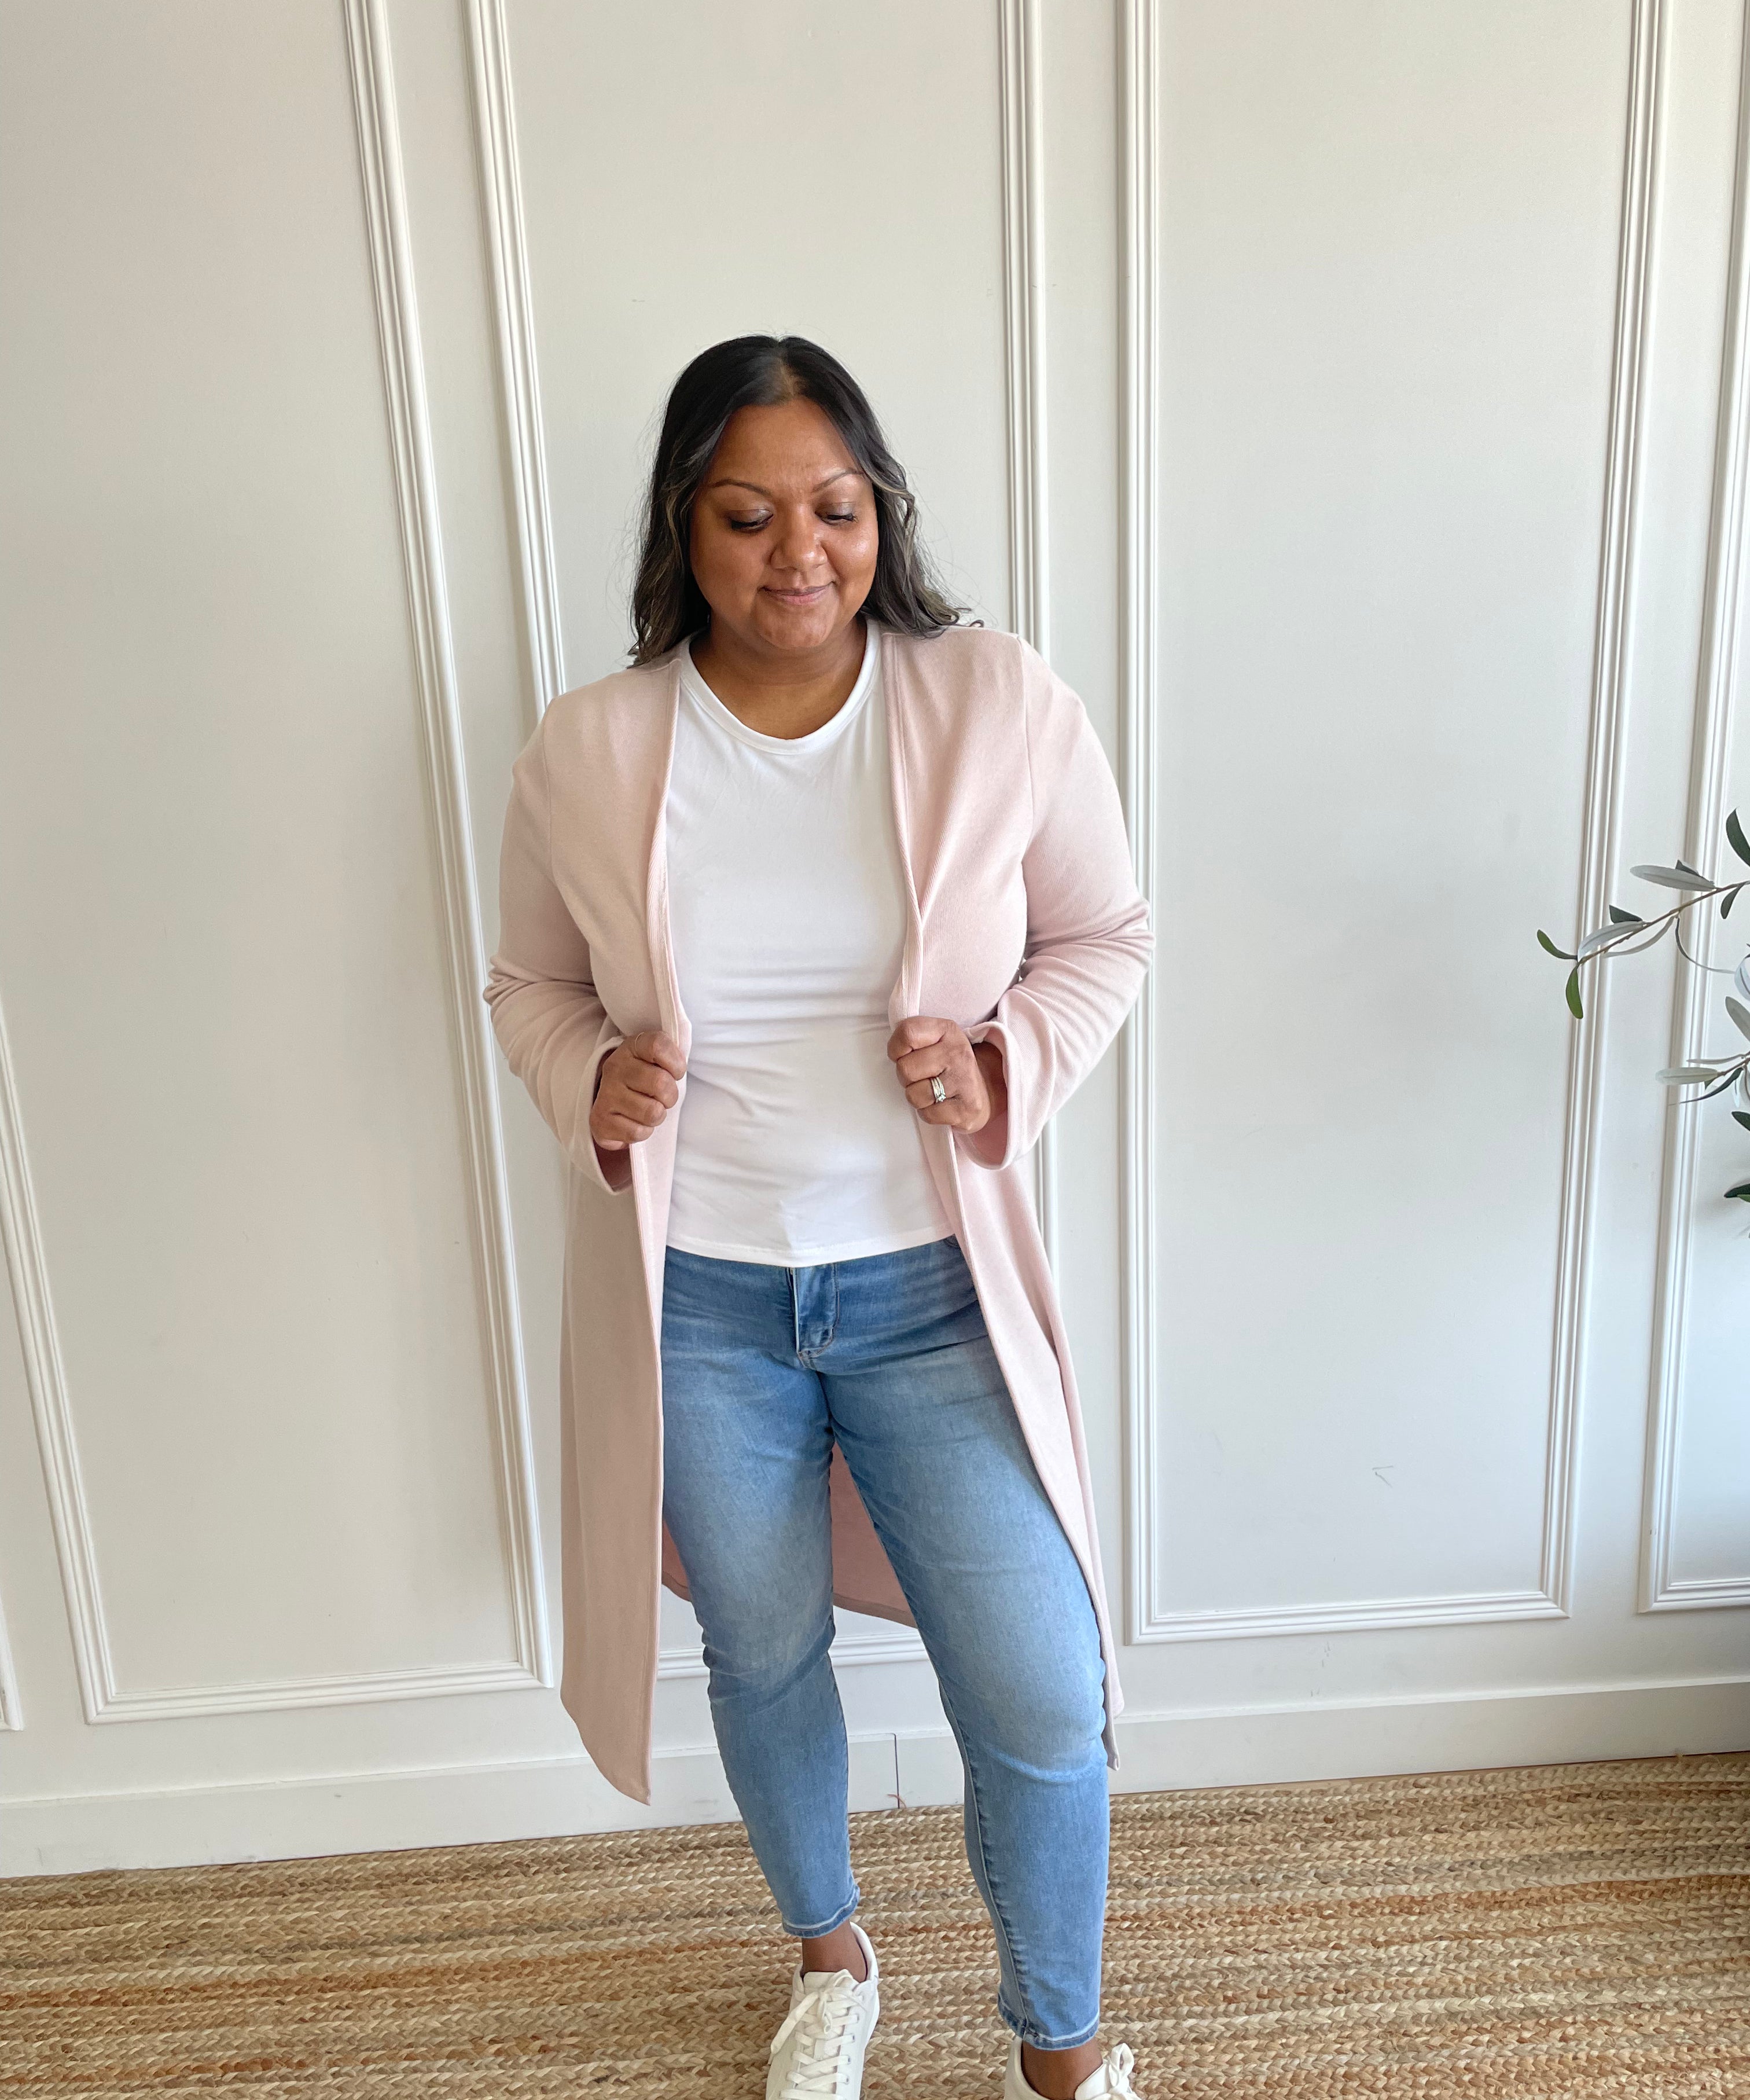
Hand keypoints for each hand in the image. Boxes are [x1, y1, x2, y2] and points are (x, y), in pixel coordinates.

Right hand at [590, 1029, 684, 1150]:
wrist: (613, 1103)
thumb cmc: (644, 1080)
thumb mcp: (657, 1059)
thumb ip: (670, 1056)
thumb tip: (679, 1067)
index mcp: (631, 1047)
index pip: (658, 1046)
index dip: (676, 1064)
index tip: (675, 1072)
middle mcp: (615, 1067)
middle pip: (661, 1083)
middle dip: (670, 1096)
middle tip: (662, 1097)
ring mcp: (606, 1094)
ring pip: (652, 1112)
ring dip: (657, 1116)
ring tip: (648, 1109)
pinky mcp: (600, 1120)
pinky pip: (637, 1132)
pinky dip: (644, 1131)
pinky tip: (635, 1122)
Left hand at [886, 1016, 1004, 1134]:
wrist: (984, 1089)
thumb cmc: (950, 1065)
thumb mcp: (934, 1039)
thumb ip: (911, 1037)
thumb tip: (893, 1051)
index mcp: (947, 1030)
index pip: (907, 1033)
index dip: (896, 1049)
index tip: (904, 1055)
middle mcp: (958, 1052)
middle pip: (905, 1068)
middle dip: (907, 1078)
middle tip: (922, 1077)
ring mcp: (964, 1080)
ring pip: (913, 1095)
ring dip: (917, 1097)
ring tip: (933, 1090)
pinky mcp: (967, 1108)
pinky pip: (927, 1114)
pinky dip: (929, 1113)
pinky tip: (941, 1104)